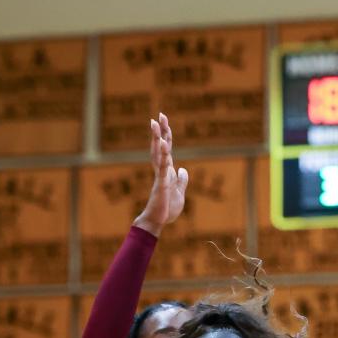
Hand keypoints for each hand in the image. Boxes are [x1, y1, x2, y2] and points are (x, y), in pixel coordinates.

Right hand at [134, 113, 188, 236]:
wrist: (157, 222)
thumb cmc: (166, 209)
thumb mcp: (179, 193)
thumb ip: (181, 181)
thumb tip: (183, 170)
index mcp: (167, 172)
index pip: (167, 150)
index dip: (166, 135)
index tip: (163, 120)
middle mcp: (162, 171)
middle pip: (160, 147)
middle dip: (160, 132)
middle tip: (159, 115)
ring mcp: (160, 177)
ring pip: (158, 155)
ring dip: (157, 139)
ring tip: (155, 124)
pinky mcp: (161, 186)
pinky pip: (162, 169)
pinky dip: (163, 157)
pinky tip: (163, 146)